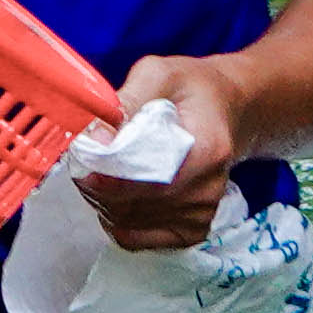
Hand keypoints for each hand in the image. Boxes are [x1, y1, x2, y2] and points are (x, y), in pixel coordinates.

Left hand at [81, 53, 252, 251]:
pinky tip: (118, 194)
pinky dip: (116, 219)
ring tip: (104, 173)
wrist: (226, 110)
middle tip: (87, 161)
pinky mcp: (192, 230)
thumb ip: (127, 99)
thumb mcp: (160, 73)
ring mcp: (201, 213)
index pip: (151, 180)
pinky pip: (136, 239)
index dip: (110, 177)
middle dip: (99, 186)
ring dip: (104, 202)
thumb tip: (95, 136)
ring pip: (129, 224)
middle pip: (136, 204)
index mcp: (205, 150)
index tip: (85, 160)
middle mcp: (207, 189)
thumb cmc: (189, 89)